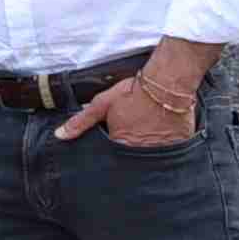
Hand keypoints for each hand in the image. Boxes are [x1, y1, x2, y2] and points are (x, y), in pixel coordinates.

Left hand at [56, 70, 198, 149]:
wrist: (167, 84)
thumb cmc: (134, 92)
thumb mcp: (102, 104)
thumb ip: (81, 121)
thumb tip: (60, 135)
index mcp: (121, 143)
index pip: (112, 155)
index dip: (113, 145)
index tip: (117, 135)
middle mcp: (140, 150)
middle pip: (132, 156)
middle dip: (131, 146)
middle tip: (135, 129)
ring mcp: (161, 149)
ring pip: (150, 155)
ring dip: (148, 146)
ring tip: (148, 129)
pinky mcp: (177, 144)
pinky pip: (169, 150)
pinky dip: (165, 143)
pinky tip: (163, 131)